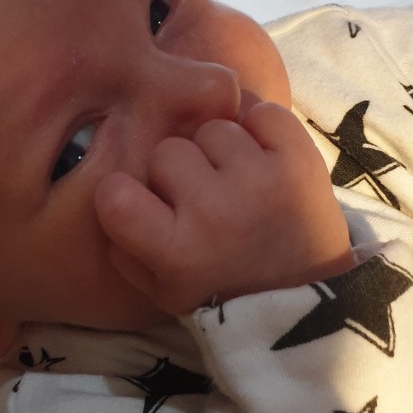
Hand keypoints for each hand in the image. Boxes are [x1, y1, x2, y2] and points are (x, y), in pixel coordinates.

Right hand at [94, 102, 352, 314]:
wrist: (305, 299)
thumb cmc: (220, 290)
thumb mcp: (158, 289)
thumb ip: (122, 244)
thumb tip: (107, 186)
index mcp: (176, 252)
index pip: (115, 196)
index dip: (119, 191)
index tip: (134, 200)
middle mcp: (215, 213)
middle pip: (166, 150)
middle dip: (177, 169)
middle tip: (197, 196)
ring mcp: (260, 183)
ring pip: (212, 128)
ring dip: (218, 150)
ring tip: (234, 181)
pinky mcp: (300, 162)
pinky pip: (262, 113)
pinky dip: (259, 128)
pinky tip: (260, 158)